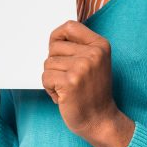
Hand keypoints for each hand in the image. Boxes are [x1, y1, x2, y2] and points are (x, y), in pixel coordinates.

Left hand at [42, 20, 133, 146]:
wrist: (101, 121)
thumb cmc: (93, 92)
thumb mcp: (94, 62)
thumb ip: (78, 47)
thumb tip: (53, 37)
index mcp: (100, 45)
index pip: (69, 26)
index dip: (57, 37)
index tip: (58, 51)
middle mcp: (93, 53)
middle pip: (54, 47)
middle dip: (55, 64)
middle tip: (69, 79)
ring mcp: (82, 67)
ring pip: (48, 63)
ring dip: (52, 78)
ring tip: (67, 89)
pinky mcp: (70, 82)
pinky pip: (45, 77)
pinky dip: (50, 89)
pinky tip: (63, 97)